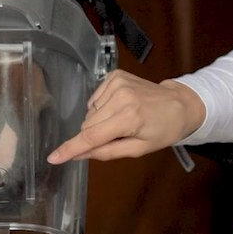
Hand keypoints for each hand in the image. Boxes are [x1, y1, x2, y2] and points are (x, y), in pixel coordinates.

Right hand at [47, 70, 205, 163]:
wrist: (179, 104)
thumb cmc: (163, 130)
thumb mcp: (139, 149)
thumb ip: (107, 152)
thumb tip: (80, 155)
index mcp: (128, 118)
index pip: (91, 137)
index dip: (70, 148)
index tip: (53, 158)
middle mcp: (120, 97)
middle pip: (87, 125)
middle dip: (94, 136)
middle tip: (117, 136)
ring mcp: (117, 83)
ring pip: (89, 112)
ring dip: (99, 121)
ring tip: (121, 121)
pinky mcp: (115, 75)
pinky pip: (95, 99)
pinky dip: (102, 107)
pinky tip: (118, 108)